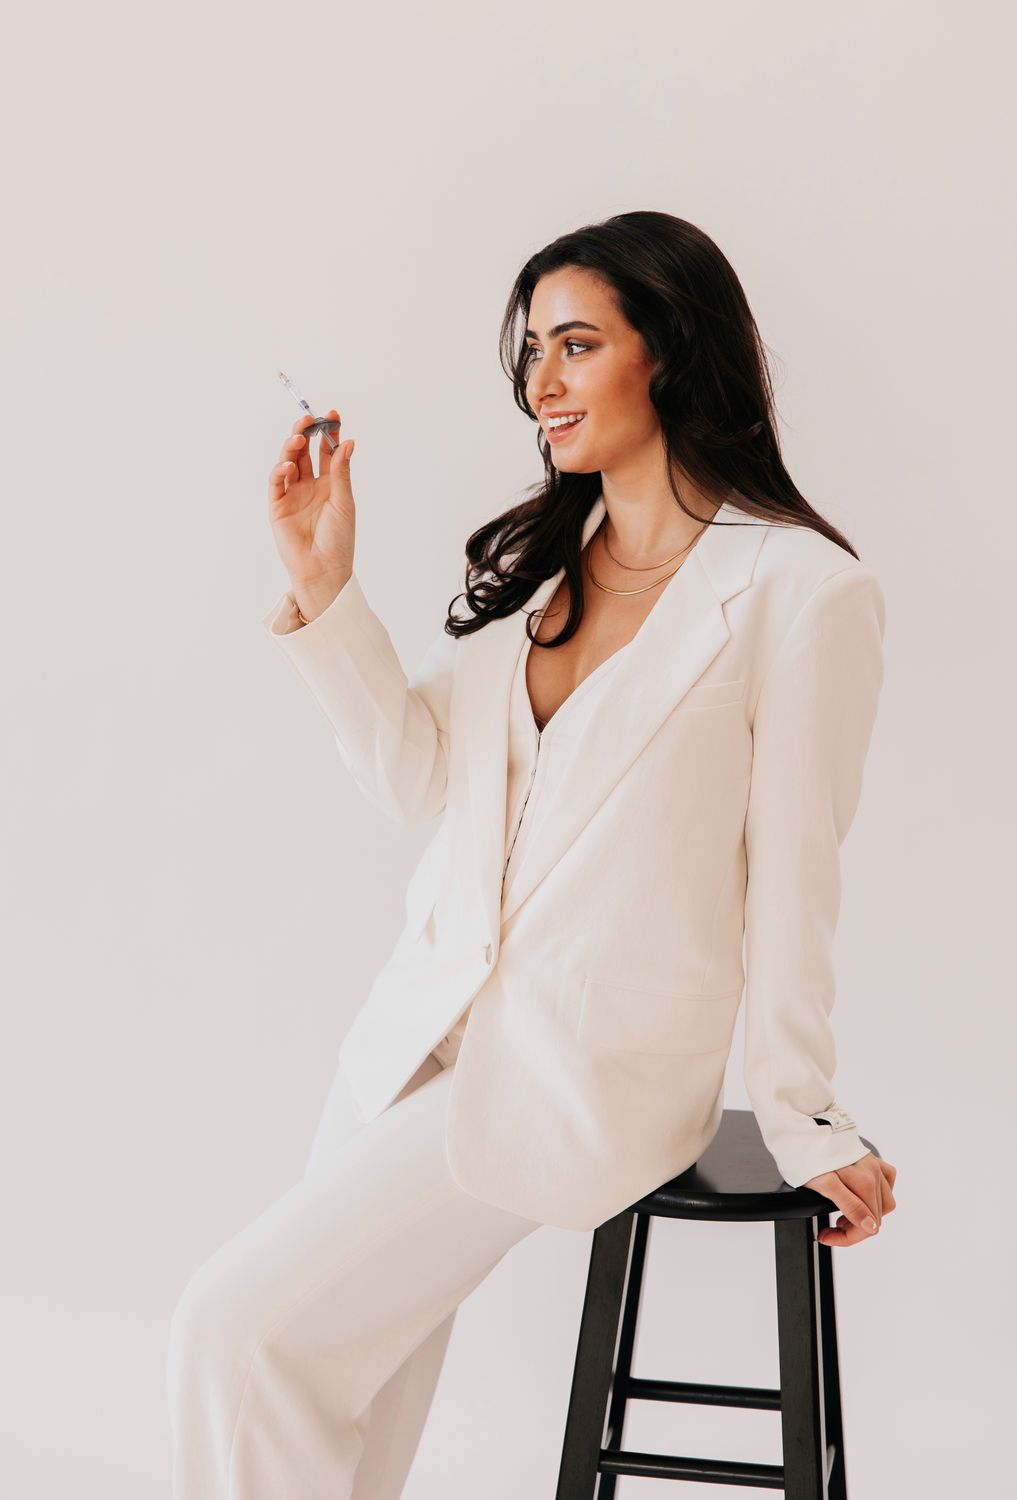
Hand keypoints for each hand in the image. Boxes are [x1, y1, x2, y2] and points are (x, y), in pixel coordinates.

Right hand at [267, 408, 356, 611]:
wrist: (324, 569)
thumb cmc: (338, 539)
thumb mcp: (344, 501)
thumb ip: (341, 472)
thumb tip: (347, 442)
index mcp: (329, 484)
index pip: (326, 452)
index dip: (329, 433)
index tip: (333, 415)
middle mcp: (309, 486)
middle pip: (304, 452)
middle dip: (305, 433)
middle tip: (308, 418)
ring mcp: (292, 495)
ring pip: (288, 462)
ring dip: (291, 447)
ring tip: (298, 437)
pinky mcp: (277, 506)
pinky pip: (276, 483)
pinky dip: (280, 471)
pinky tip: (288, 466)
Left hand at [805, 1151, 896, 1247]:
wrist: (799, 1126)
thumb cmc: (807, 1154)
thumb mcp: (824, 1185)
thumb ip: (851, 1206)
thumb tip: (871, 1227)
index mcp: (864, 1182)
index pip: (868, 1226)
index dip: (847, 1238)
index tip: (826, 1236)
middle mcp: (873, 1173)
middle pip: (876, 1216)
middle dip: (853, 1228)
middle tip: (829, 1227)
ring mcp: (873, 1165)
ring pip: (884, 1202)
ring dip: (866, 1214)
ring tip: (843, 1213)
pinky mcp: (870, 1158)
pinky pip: (886, 1180)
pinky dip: (878, 1193)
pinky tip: (862, 1195)